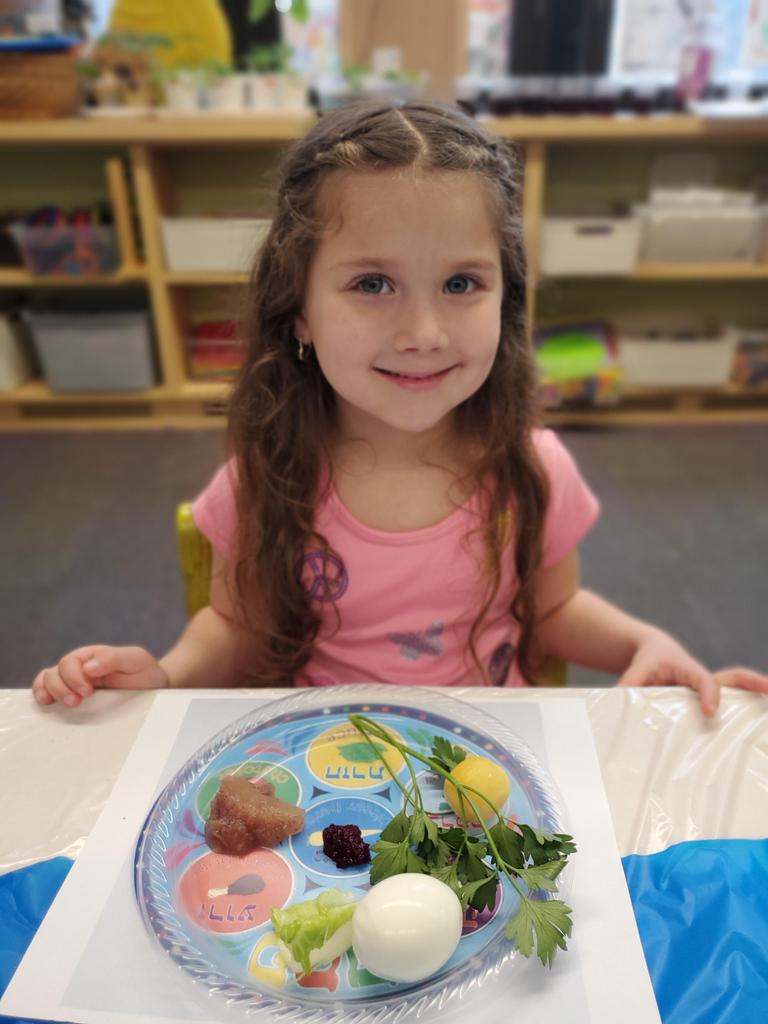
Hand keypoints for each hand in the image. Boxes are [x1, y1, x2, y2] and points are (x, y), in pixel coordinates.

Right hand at [32, 645, 168, 707]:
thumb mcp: (135, 659)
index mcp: (91, 656)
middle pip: (55, 673)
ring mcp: (74, 682)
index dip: (74, 678)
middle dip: (61, 688)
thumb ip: (113, 658)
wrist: (154, 688)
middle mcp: (79, 668)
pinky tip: (48, 703)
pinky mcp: (73, 696)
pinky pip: (48, 691)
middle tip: (77, 701)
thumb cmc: (144, 671)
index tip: (88, 692)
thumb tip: (88, 667)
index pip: (69, 663)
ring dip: (50, 692)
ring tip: (66, 704)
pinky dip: (42, 695)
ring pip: (47, 681)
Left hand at [617, 631, 767, 716]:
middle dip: (753, 683)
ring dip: (756, 696)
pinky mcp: (707, 699)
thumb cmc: (648, 659)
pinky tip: (757, 730)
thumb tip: (619, 698)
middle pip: (734, 678)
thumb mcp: (637, 668)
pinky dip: (744, 711)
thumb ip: (629, 683)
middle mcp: (704, 679)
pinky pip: (730, 702)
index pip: (704, 681)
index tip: (710, 711)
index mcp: (689, 670)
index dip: (708, 695)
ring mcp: (709, 690)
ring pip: (738, 689)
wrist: (655, 650)